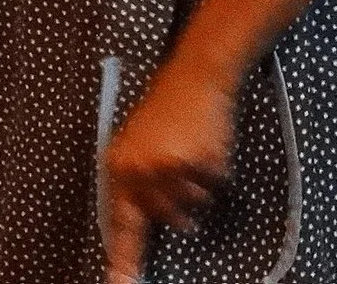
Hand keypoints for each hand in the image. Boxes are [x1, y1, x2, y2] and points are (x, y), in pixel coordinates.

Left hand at [102, 56, 238, 283]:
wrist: (192, 77)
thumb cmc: (162, 111)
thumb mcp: (135, 145)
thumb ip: (136, 183)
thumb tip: (145, 223)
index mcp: (120, 166)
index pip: (122, 223)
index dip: (124, 259)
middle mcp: (143, 170)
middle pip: (168, 218)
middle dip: (179, 206)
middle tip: (180, 168)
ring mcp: (173, 168)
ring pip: (194, 206)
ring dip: (198, 187)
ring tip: (191, 151)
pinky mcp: (202, 163)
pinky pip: (215, 187)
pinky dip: (216, 172)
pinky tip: (207, 145)